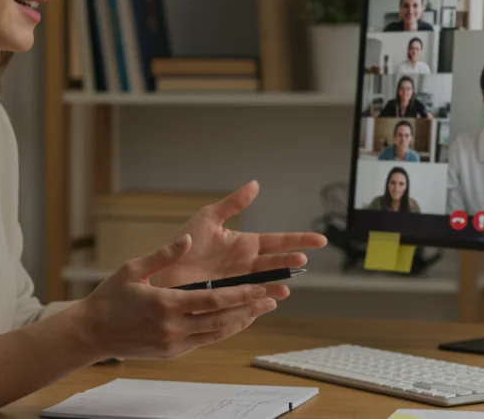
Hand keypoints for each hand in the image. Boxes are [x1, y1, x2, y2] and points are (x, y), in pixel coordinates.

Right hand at [72, 234, 277, 360]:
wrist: (91, 332)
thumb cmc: (109, 297)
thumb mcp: (133, 269)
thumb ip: (163, 255)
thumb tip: (188, 239)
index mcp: (166, 303)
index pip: (213, 300)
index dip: (241, 294)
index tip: (260, 287)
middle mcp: (173, 327)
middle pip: (222, 319)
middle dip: (250, 308)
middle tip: (271, 298)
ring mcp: (173, 343)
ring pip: (217, 333)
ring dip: (241, 322)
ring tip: (260, 310)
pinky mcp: (172, 353)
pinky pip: (205, 341)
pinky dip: (224, 331)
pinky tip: (235, 321)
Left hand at [149, 181, 328, 296]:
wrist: (164, 268)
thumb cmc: (184, 242)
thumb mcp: (208, 217)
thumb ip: (233, 204)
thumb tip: (255, 184)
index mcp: (245, 244)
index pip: (278, 241)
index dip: (299, 240)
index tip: (320, 241)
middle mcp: (246, 264)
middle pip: (276, 262)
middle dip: (290, 261)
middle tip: (302, 261)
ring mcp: (239, 281)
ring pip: (265, 282)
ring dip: (277, 284)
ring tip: (286, 287)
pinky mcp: (228, 296)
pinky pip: (249, 298)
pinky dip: (260, 299)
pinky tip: (269, 299)